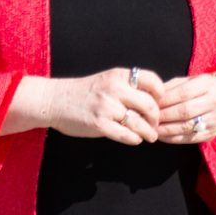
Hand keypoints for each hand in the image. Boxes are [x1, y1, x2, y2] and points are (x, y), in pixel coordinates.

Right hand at [40, 67, 165, 144]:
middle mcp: (114, 88)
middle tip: (155, 124)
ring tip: (150, 136)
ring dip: (149, 132)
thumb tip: (152, 101)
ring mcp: (106, 107)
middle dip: (156, 117)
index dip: (160, 94)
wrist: (55, 100)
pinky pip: (126, 135)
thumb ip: (127, 87)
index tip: (159, 103)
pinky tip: (134, 139)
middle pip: (149, 104)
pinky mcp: (99, 124)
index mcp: (118, 75)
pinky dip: (134, 139)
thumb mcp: (107, 80)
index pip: (152, 80)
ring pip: (139, 122)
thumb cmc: (84, 92)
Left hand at [156, 74, 215, 143]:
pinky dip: (172, 138)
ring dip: (166, 129)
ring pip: (186, 127)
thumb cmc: (204, 87)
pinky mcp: (211, 134)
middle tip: (149, 118)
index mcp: (208, 85)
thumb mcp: (191, 80)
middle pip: (184, 111)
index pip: (183, 93)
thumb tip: (152, 96)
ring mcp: (214, 120)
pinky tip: (161, 136)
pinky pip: (189, 138)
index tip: (151, 103)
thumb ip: (172, 87)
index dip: (165, 100)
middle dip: (164, 115)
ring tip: (152, 128)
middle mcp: (214, 103)